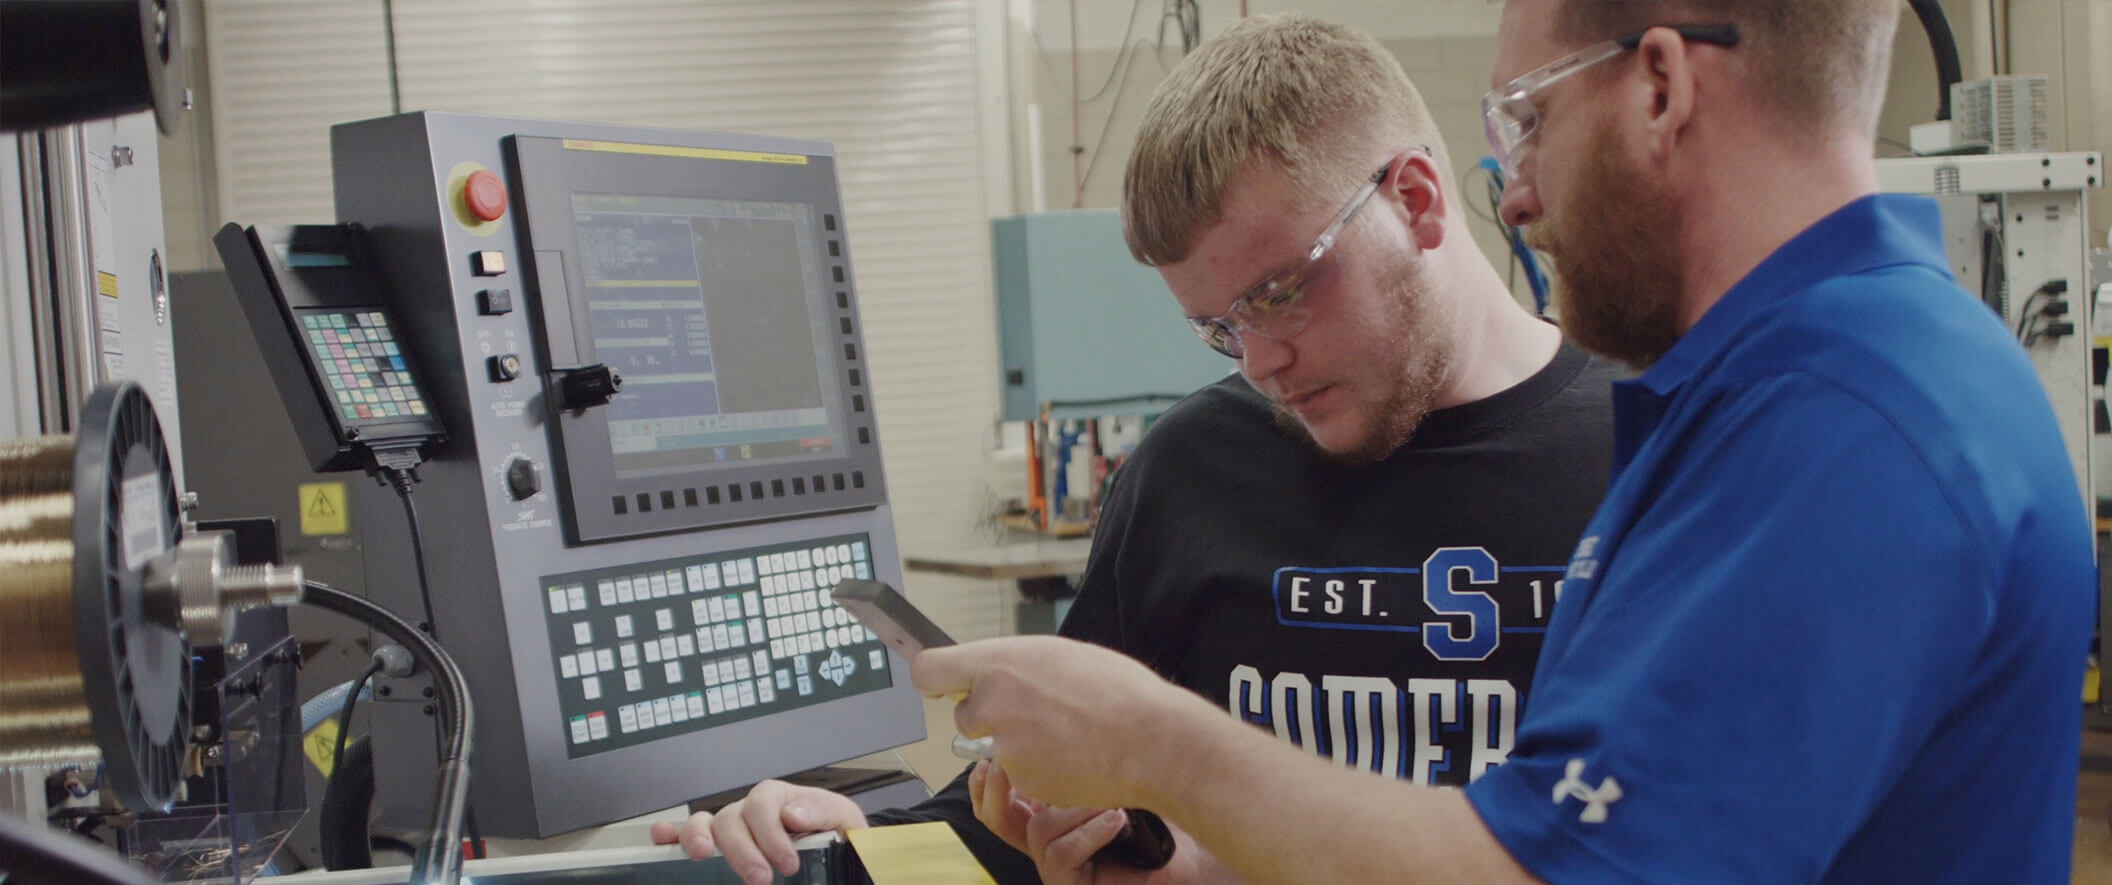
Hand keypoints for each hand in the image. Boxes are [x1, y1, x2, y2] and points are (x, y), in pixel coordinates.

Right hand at [646, 780, 866, 884]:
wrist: (833, 847)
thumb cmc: (832, 832)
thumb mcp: (842, 818)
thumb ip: (824, 811)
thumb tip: (793, 813)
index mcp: (780, 798)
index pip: (765, 805)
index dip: (772, 834)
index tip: (787, 863)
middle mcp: (750, 810)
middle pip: (731, 817)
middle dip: (742, 849)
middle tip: (760, 878)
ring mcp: (730, 826)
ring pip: (704, 822)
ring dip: (697, 836)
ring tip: (701, 856)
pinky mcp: (716, 844)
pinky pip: (685, 833)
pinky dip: (670, 834)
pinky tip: (662, 839)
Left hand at [913, 635, 1205, 808]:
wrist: (1149, 740)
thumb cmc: (1118, 692)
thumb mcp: (1061, 654)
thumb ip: (1018, 664)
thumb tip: (999, 671)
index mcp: (1002, 662)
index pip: (930, 670)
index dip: (936, 679)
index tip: (945, 686)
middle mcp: (993, 702)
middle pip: (963, 715)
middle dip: (989, 718)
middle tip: (1031, 715)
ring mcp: (1005, 744)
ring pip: (992, 747)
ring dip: (1013, 744)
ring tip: (1060, 735)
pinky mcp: (1020, 777)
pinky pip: (1017, 772)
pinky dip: (1036, 768)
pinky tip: (1068, 757)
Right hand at [974, 760, 1228, 884]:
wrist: (1202, 858)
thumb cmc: (1169, 813)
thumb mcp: (1120, 770)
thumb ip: (1086, 752)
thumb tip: (1056, 710)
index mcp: (1057, 809)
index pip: (1006, 795)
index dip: (991, 777)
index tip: (991, 752)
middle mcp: (1053, 839)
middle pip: (999, 820)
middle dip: (996, 792)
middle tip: (1003, 766)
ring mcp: (1062, 867)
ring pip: (1036, 832)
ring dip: (1072, 809)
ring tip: (1111, 799)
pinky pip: (1060, 857)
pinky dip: (1088, 833)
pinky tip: (1116, 820)